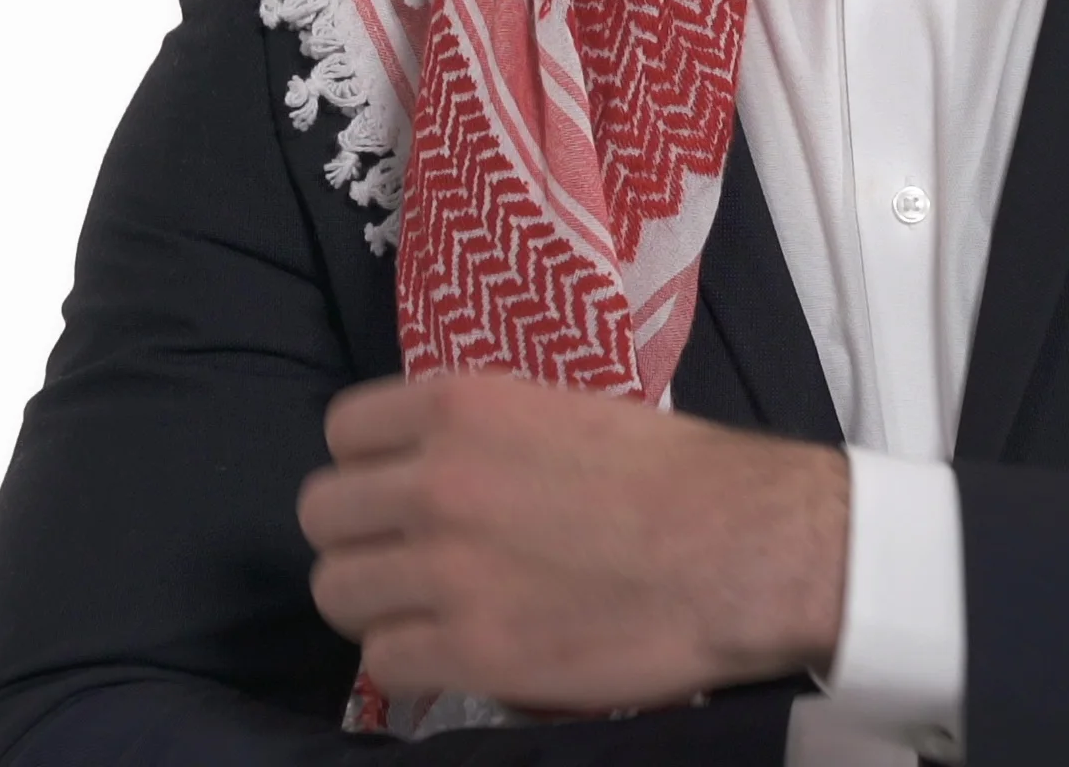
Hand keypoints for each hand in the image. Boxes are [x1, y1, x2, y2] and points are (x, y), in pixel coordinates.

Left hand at [297, 368, 848, 714]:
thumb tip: (432, 465)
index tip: (396, 490)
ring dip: (375, 603)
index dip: (366, 466)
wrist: (745, 550)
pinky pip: (384, 662)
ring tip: (423, 611)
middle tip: (404, 558)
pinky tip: (453, 652)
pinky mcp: (471, 650)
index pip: (344, 432)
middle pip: (323, 516)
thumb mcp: (566, 410)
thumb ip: (484, 434)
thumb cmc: (680, 476)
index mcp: (463, 406)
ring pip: (338, 592)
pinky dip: (411, 661)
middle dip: (358, 538)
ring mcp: (447, 569)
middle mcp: (438, 481)